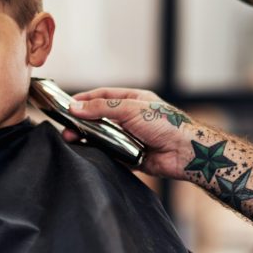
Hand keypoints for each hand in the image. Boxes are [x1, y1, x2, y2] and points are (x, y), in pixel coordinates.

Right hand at [64, 88, 196, 180]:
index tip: (67, 105)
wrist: (186, 153)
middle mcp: (131, 118)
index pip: (103, 97)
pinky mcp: (131, 156)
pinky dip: (100, 153)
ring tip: (72, 139)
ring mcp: (131, 137)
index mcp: (133, 100)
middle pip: (100, 118)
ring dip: (88, 138)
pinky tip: (88, 152)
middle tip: (66, 127)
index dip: (84, 99)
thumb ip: (101, 108)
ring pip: (103, 137)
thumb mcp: (130, 109)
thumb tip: (76, 106)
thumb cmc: (166, 125)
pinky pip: (110, 154)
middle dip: (82, 122)